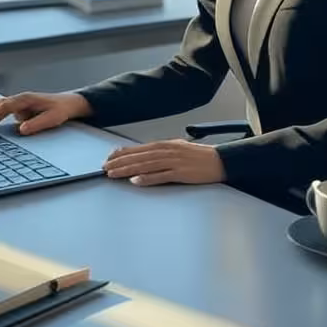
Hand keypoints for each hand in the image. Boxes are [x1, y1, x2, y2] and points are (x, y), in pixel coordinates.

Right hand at [0, 91, 92, 134]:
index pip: (4, 107)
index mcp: (26, 99)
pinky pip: (1, 109)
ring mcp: (18, 102)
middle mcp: (20, 99)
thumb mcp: (53, 118)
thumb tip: (21, 130)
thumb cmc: (60, 110)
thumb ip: (37, 124)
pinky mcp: (18, 107)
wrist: (68, 103)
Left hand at [103, 139, 225, 186]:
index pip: (140, 148)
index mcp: (166, 145)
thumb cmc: (199, 156)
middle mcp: (168, 151)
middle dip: (120, 162)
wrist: (220, 160)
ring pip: (146, 165)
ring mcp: (174, 162)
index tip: (109, 157)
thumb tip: (145, 155)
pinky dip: (148, 178)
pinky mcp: (181, 173)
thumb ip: (162, 152)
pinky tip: (136, 181)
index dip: (123, 153)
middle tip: (105, 167)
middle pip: (140, 157)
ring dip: (128, 170)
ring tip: (114, 174)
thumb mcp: (178, 149)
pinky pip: (161, 176)